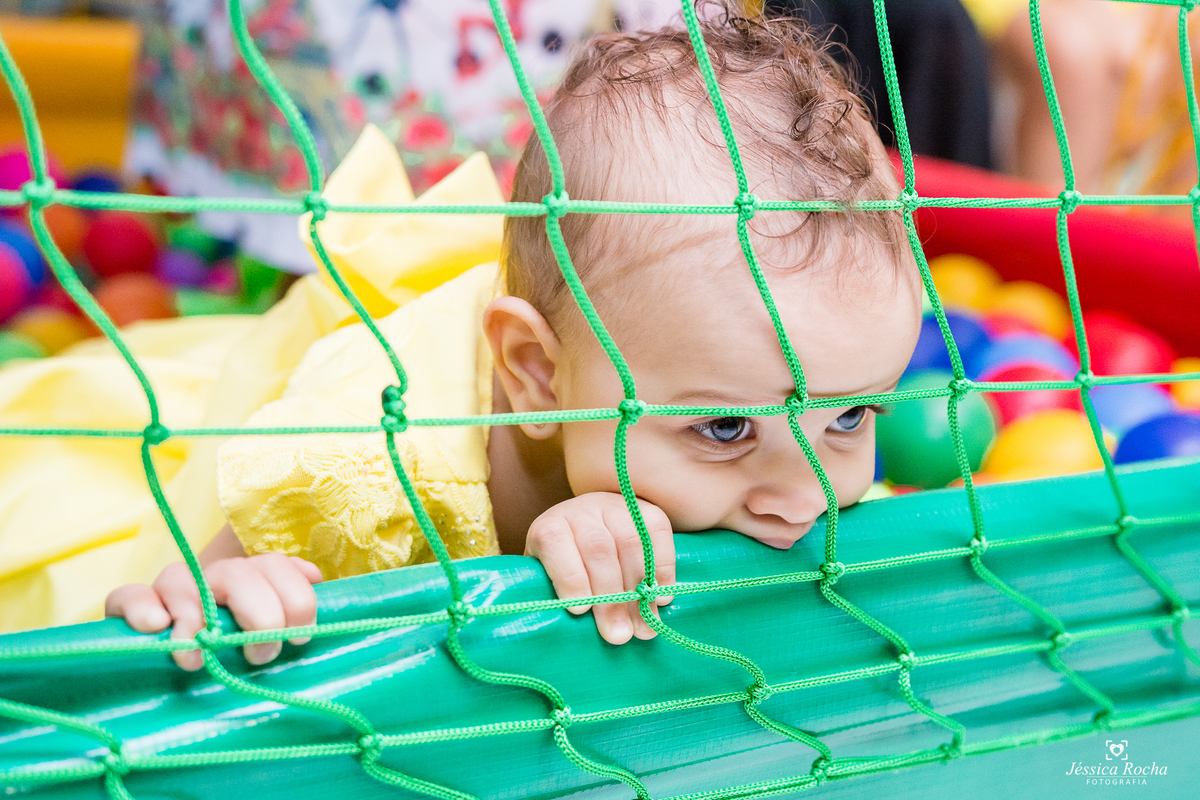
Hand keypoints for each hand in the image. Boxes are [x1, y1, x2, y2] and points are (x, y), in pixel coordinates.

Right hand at [105, 554, 322, 670]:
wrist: (177, 653)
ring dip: (197, 617)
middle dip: (260, 617)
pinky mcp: (132, 608)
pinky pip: (128, 595)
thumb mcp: (274, 625)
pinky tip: (155, 626)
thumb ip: (294, 599)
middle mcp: (213, 576)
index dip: (297, 601)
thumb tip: (315, 576)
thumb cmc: (239, 643)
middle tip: (262, 657)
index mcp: (252, 575)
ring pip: (183, 579)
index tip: (299, 641)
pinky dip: (140, 606)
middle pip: (238, 574)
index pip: (278, 567)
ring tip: (198, 659)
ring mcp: (172, 589)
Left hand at [525, 492, 674, 644]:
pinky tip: (661, 599)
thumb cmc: (568, 569)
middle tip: (619, 635)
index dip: (569, 577)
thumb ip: (557, 597)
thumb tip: (575, 631)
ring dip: (640, 590)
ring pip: (630, 542)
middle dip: (610, 597)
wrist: (593, 528)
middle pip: (598, 548)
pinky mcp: (648, 510)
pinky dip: (663, 569)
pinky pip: (658, 533)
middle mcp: (582, 510)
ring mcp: (617, 507)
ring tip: (644, 628)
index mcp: (550, 526)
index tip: (579, 611)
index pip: (554, 542)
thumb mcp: (550, 580)